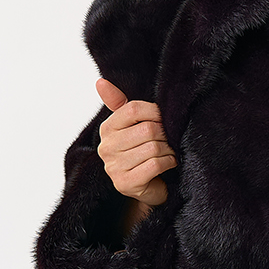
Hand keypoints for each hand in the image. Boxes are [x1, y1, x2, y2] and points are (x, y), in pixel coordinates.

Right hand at [95, 76, 176, 209]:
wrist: (148, 186)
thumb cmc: (142, 150)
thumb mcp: (132, 125)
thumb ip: (119, 103)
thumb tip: (100, 82)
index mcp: (107, 129)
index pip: (132, 109)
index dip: (154, 112)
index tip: (162, 119)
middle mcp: (106, 148)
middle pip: (147, 129)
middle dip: (164, 134)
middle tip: (168, 140)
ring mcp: (114, 168)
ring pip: (153, 148)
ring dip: (168, 150)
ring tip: (168, 152)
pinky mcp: (125, 184)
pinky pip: (155, 165)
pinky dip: (169, 162)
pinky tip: (169, 163)